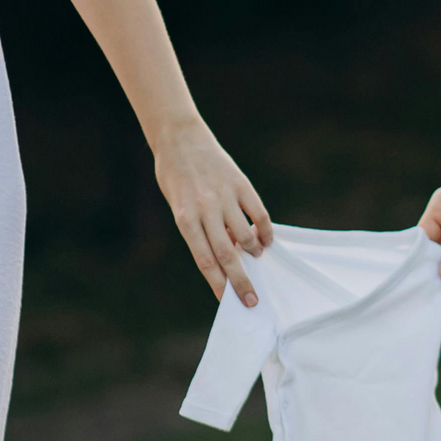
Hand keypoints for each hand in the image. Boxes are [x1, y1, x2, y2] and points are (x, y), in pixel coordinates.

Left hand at [154, 121, 272, 306]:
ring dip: (254, 252)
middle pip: (228, 255)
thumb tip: (229, 252)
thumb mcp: (178, 206)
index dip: (217, 284)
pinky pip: (258, 213)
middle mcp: (206, 210)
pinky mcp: (240, 183)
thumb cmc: (175, 177)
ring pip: (246, 235)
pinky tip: (266, 239)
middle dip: (241, 282)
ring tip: (256, 256)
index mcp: (185, 218)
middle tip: (252, 301)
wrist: (179, 138)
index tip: (227, 302)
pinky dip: (265, 230)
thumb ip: (200, 230)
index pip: (204, 260)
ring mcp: (225, 196)